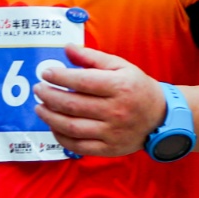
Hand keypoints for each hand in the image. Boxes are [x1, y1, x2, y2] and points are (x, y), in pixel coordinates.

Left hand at [33, 44, 169, 157]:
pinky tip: (53, 126)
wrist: (160, 117)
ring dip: (50, 117)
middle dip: (49, 96)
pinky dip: (61, 137)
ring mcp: (112, 132)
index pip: (82, 81)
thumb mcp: (120, 66)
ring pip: (71, 127)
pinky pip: (78, 146)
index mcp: (119, 86)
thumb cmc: (136, 88)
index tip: (46, 73)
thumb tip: (67, 48)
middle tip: (38, 90)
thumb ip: (92, 57)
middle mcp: (116, 111)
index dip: (60, 77)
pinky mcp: (108, 149)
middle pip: (72, 105)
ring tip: (40, 108)